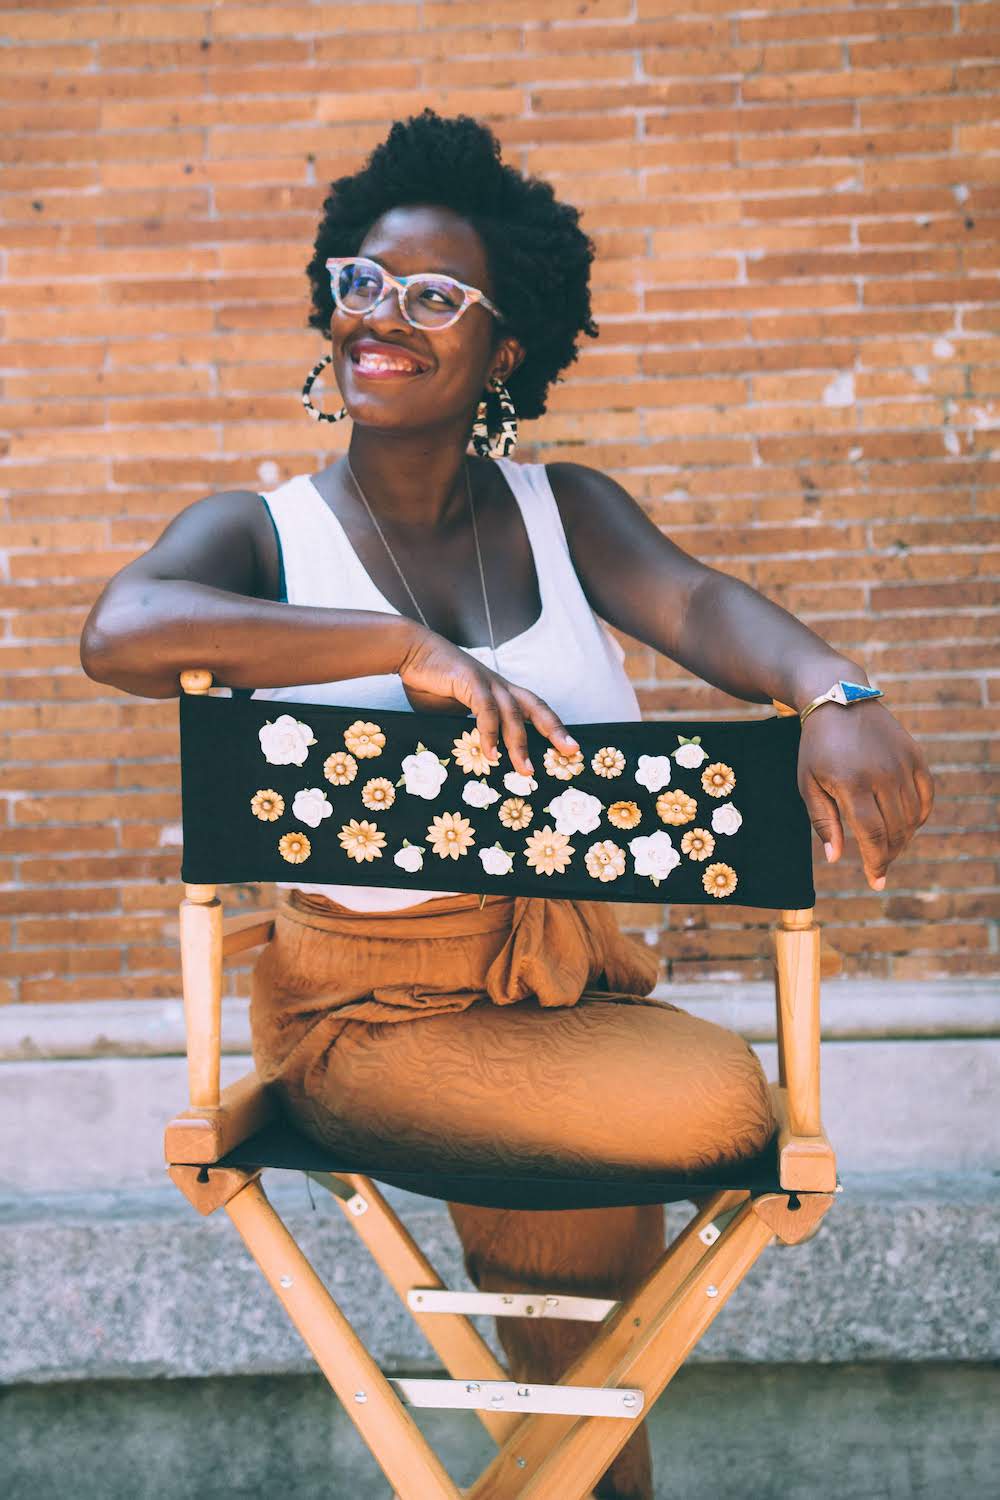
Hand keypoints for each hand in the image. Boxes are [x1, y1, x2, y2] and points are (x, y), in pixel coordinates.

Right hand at [397, 628, 579, 777]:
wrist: (410, 651)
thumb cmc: (430, 683)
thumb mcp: (451, 713)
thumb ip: (465, 730)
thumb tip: (472, 759)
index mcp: (500, 692)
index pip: (533, 710)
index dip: (551, 729)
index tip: (566, 750)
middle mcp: (499, 685)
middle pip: (536, 707)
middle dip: (555, 730)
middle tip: (571, 752)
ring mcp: (487, 681)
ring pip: (513, 713)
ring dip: (520, 744)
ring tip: (525, 770)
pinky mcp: (470, 680)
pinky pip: (486, 709)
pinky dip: (489, 732)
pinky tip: (490, 753)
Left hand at [796, 700, 934, 889]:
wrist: (838, 700)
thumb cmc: (817, 747)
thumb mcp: (808, 783)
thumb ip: (823, 821)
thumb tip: (835, 858)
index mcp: (851, 784)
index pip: (873, 836)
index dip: (876, 862)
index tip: (876, 881)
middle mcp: (882, 775)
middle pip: (895, 830)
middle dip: (889, 855)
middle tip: (880, 868)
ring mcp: (901, 764)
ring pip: (912, 816)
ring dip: (903, 838)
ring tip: (889, 849)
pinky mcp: (915, 756)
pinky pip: (925, 796)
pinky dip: (919, 816)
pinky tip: (907, 826)